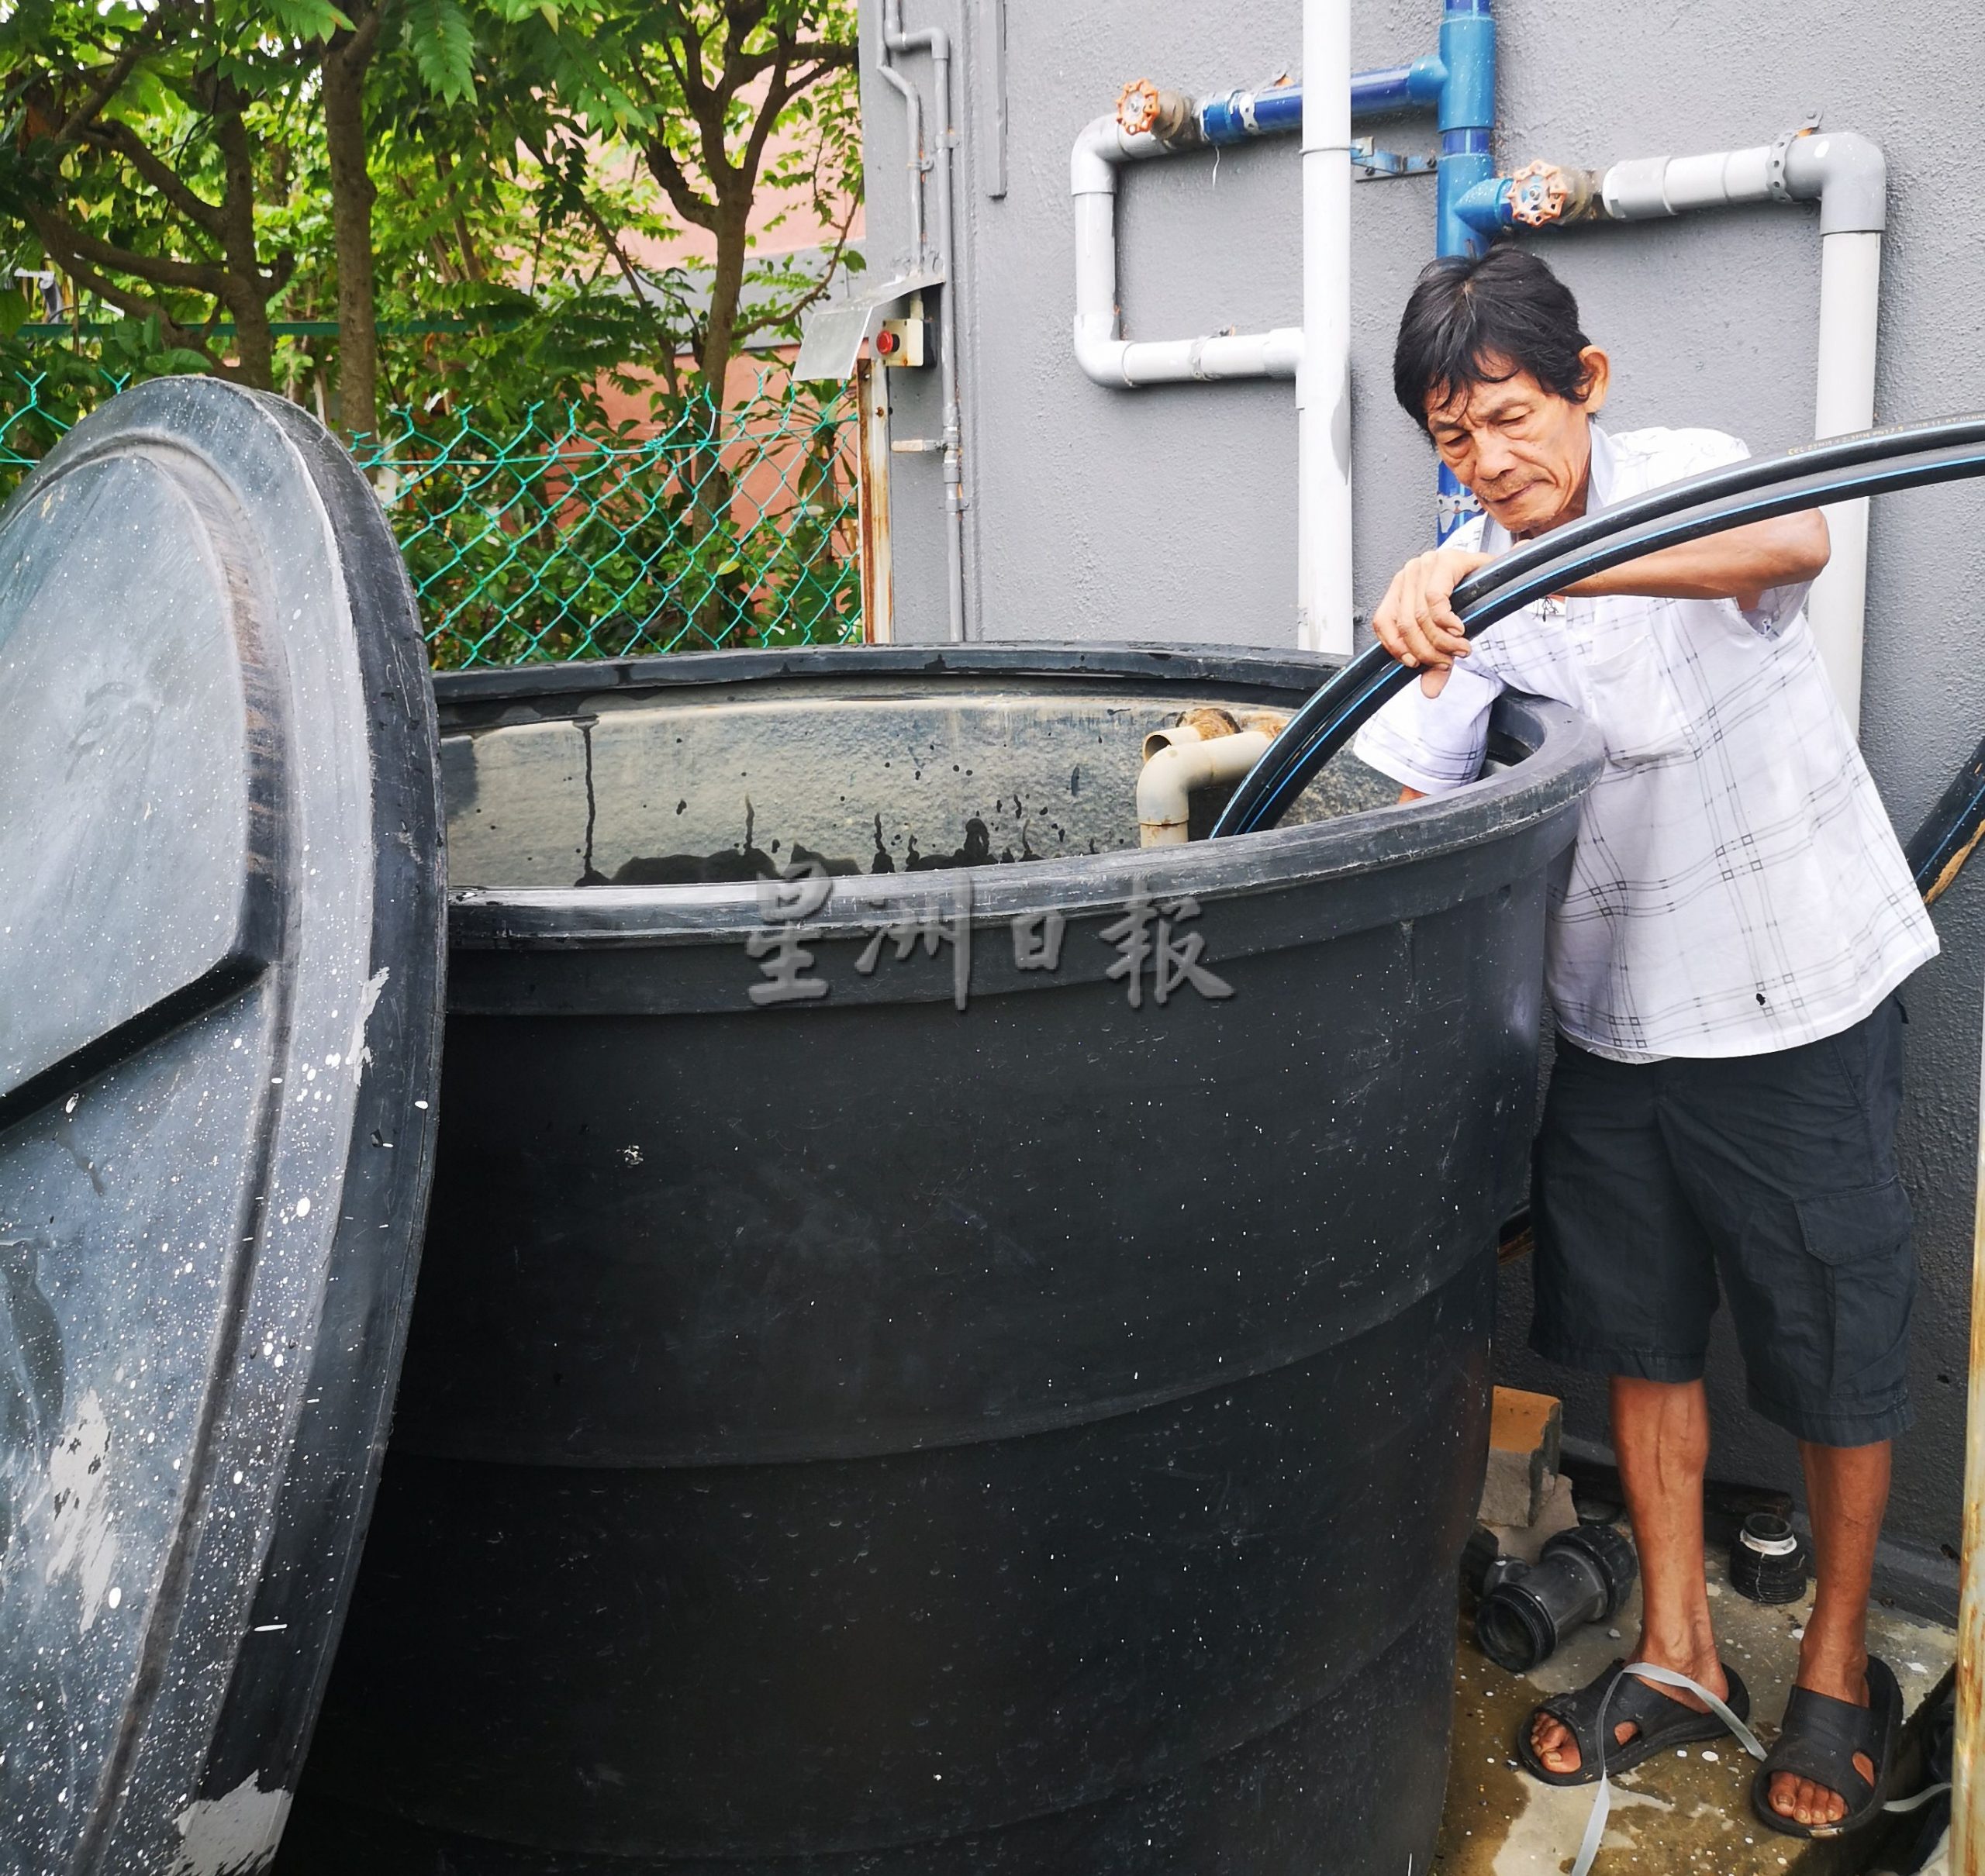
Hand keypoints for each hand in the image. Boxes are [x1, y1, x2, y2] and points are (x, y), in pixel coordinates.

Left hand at [1372, 548, 1495, 695]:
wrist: (1501, 578)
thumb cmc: (1471, 601)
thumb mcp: (1447, 636)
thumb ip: (1435, 663)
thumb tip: (1429, 691)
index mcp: (1401, 589)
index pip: (1383, 621)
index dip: (1396, 647)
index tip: (1414, 664)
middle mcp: (1409, 574)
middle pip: (1405, 624)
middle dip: (1427, 651)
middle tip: (1447, 661)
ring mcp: (1425, 565)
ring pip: (1420, 616)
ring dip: (1441, 641)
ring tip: (1459, 649)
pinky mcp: (1446, 562)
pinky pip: (1436, 599)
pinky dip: (1446, 622)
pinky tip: (1459, 630)